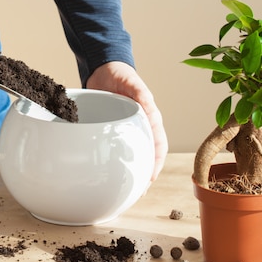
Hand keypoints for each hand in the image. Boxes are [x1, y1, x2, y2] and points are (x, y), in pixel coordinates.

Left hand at [86, 61, 167, 180]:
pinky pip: (115, 148)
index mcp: (149, 116)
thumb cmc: (122, 75)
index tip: (150, 177)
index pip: (158, 143)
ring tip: (126, 190)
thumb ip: (142, 96)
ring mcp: (125, 129)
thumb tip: (151, 111)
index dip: (156, 161)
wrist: (103, 69)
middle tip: (139, 192)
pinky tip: (108, 172)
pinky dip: (114, 161)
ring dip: (131, 171)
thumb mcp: (133, 83)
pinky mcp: (111, 129)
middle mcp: (140, 126)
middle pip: (147, 154)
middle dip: (145, 173)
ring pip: (132, 153)